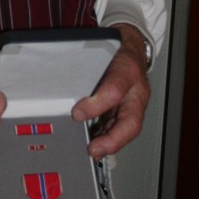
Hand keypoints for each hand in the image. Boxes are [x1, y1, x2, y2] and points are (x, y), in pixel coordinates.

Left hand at [71, 23, 150, 158]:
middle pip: (131, 123)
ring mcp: (135, 104)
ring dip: (110, 143)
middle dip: (112, 140)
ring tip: (92, 150)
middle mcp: (135, 91)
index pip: (114, 90)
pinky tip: (96, 144)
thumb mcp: (100, 49)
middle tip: (93, 149)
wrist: (132, 48)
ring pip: (128, 131)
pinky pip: (122, 129)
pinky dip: (109, 138)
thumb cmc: (116, 50)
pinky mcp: (130, 111)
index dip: (97, 105)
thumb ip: (84, 66)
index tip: (78, 113)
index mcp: (127, 71)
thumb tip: (62, 86)